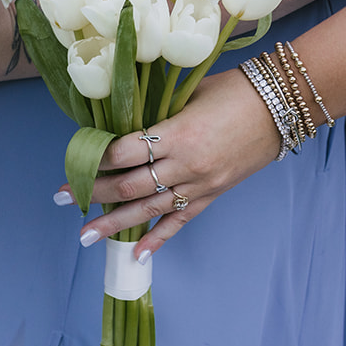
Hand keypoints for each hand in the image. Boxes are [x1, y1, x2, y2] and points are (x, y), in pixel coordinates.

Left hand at [55, 70, 280, 257]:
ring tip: (84, 235)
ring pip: (148, 209)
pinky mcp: (212, 195)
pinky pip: (180, 221)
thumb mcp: (186, 94)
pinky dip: (158, 239)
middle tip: (62, 196)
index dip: (94, 159)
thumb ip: (152, 113)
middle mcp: (186, 165)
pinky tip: (136, 254)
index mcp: (177, 134)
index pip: (123, 153)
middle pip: (128, 185)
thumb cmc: (233, 91)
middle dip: (91, 192)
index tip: (73, 161)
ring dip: (113, 223)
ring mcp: (200, 184)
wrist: (283, 105)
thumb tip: (114, 123)